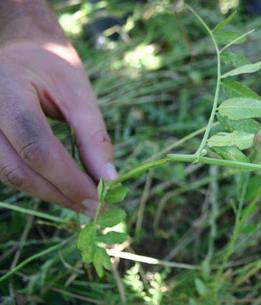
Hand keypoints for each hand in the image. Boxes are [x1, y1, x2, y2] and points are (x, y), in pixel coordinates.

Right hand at [0, 41, 114, 214]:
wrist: (19, 50)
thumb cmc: (50, 67)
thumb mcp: (77, 92)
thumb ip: (93, 136)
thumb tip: (110, 179)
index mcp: (6, 92)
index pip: (37, 147)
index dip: (69, 180)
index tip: (100, 200)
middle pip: (19, 170)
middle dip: (61, 194)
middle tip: (96, 210)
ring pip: (9, 177)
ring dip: (49, 194)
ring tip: (83, 202)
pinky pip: (5, 171)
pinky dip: (36, 184)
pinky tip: (61, 188)